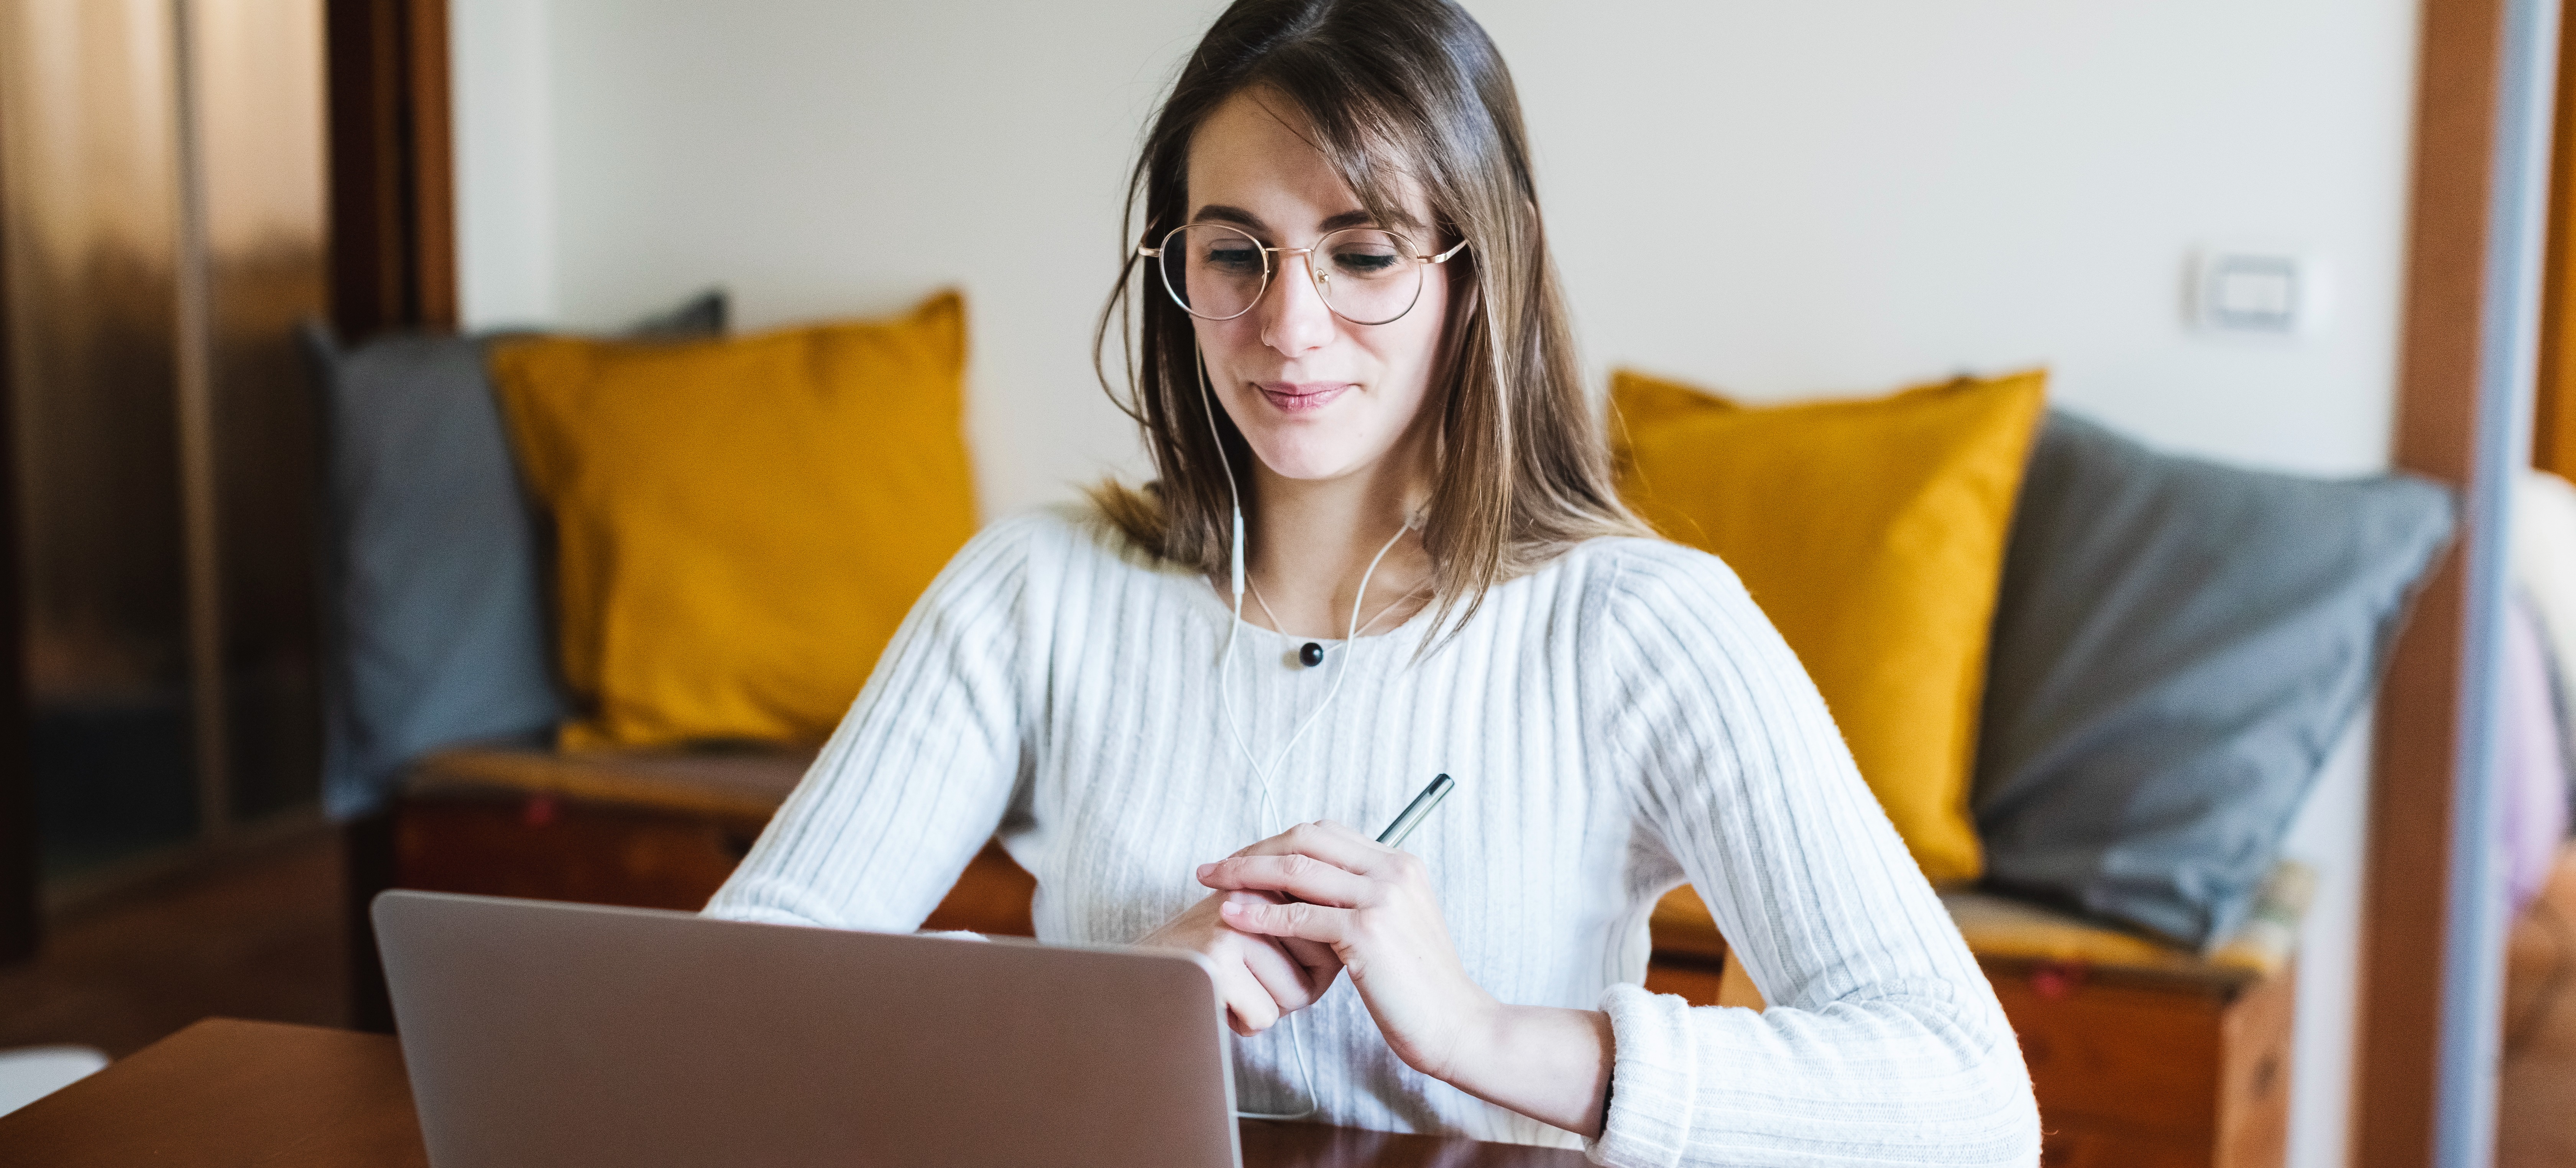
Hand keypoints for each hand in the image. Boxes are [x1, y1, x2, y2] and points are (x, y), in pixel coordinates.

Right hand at [1136, 888, 1341, 1037]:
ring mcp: (1236, 923)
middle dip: (1296, 986)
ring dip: (1269, 1006)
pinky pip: (1266, 1015)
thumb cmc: (1210, 963)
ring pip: (1298, 994)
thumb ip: (1306, 926)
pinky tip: (1219, 1002)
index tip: (1274, 958)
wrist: (1142, 978)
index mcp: (1272, 878)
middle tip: (1251, 976)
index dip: (1314, 962)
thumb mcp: (1262, 930)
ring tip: (1233, 987)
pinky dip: (1244, 1022)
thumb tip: (1350, 946)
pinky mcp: (1218, 958)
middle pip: (1324, 963)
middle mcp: (1255, 891)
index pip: (1334, 931)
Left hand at [1199, 820, 1615, 1137]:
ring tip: (1212, 883)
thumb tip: (1311, 891)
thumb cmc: (1420, 986)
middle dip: (1254, 849)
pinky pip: (1300, 915)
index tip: (1245, 858)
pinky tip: (1233, 918)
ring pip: (1298, 869)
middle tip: (1216, 867)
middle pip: (1307, 839)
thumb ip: (1361, 899)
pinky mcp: (1368, 932)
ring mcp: (1381, 897)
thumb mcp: (1396, 926)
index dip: (1279, 841)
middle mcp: (1393, 870)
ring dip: (1246, 872)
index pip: (1326, 832)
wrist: (1456, 1024)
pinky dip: (1260, 914)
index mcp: (1400, 863)